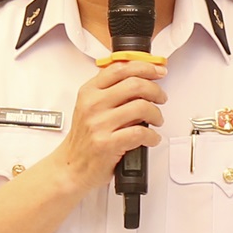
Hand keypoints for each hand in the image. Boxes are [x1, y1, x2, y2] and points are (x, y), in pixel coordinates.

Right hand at [56, 56, 164, 193]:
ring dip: (157, 114)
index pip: (120, 68)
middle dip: (156, 90)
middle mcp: (93, 105)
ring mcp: (99, 124)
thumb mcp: (89, 107)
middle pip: (135, 84)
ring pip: (142, 107)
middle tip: (161, 97)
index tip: (158, 71)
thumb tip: (141, 78)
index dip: (145, 66)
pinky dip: (153, 136)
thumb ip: (110, 91)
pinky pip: (140, 133)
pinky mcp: (107, 144)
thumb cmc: (85, 138)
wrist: (71, 166)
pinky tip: (151, 138)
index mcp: (89, 92)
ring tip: (156, 120)